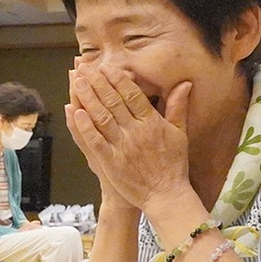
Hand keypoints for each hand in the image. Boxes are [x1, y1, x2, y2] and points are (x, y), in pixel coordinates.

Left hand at [66, 61, 192, 211]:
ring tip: (77, 82)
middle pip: (114, 102)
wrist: (165, 195)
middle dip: (98, 82)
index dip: (118, 79)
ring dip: (88, 98)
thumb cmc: (173, 165)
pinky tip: (75, 112)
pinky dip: (85, 126)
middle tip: (85, 68)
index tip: (106, 66)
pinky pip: (95, 141)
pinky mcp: (111, 162)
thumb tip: (184, 83)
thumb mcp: (180, 133)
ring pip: (102, 117)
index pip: (132, 95)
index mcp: (152, 123)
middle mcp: (136, 132)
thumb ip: (178, 107)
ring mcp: (122, 147)